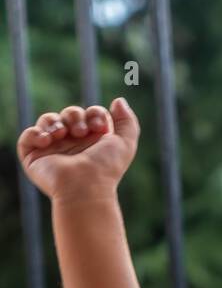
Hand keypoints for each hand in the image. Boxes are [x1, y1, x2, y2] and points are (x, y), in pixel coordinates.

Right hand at [16, 97, 139, 201]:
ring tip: (61, 134)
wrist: (85, 187)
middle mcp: (73, 145)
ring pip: (48, 121)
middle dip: (74, 116)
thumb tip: (119, 101)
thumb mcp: (125, 144)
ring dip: (54, 122)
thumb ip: (127, 122)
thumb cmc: (105, 169)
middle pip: (69, 114)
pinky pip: (27, 137)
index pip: (89, 115)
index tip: (99, 126)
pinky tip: (46, 139)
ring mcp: (53, 151)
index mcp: (93, 142)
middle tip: (80, 131)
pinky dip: (34, 133)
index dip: (94, 114)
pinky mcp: (34, 158)